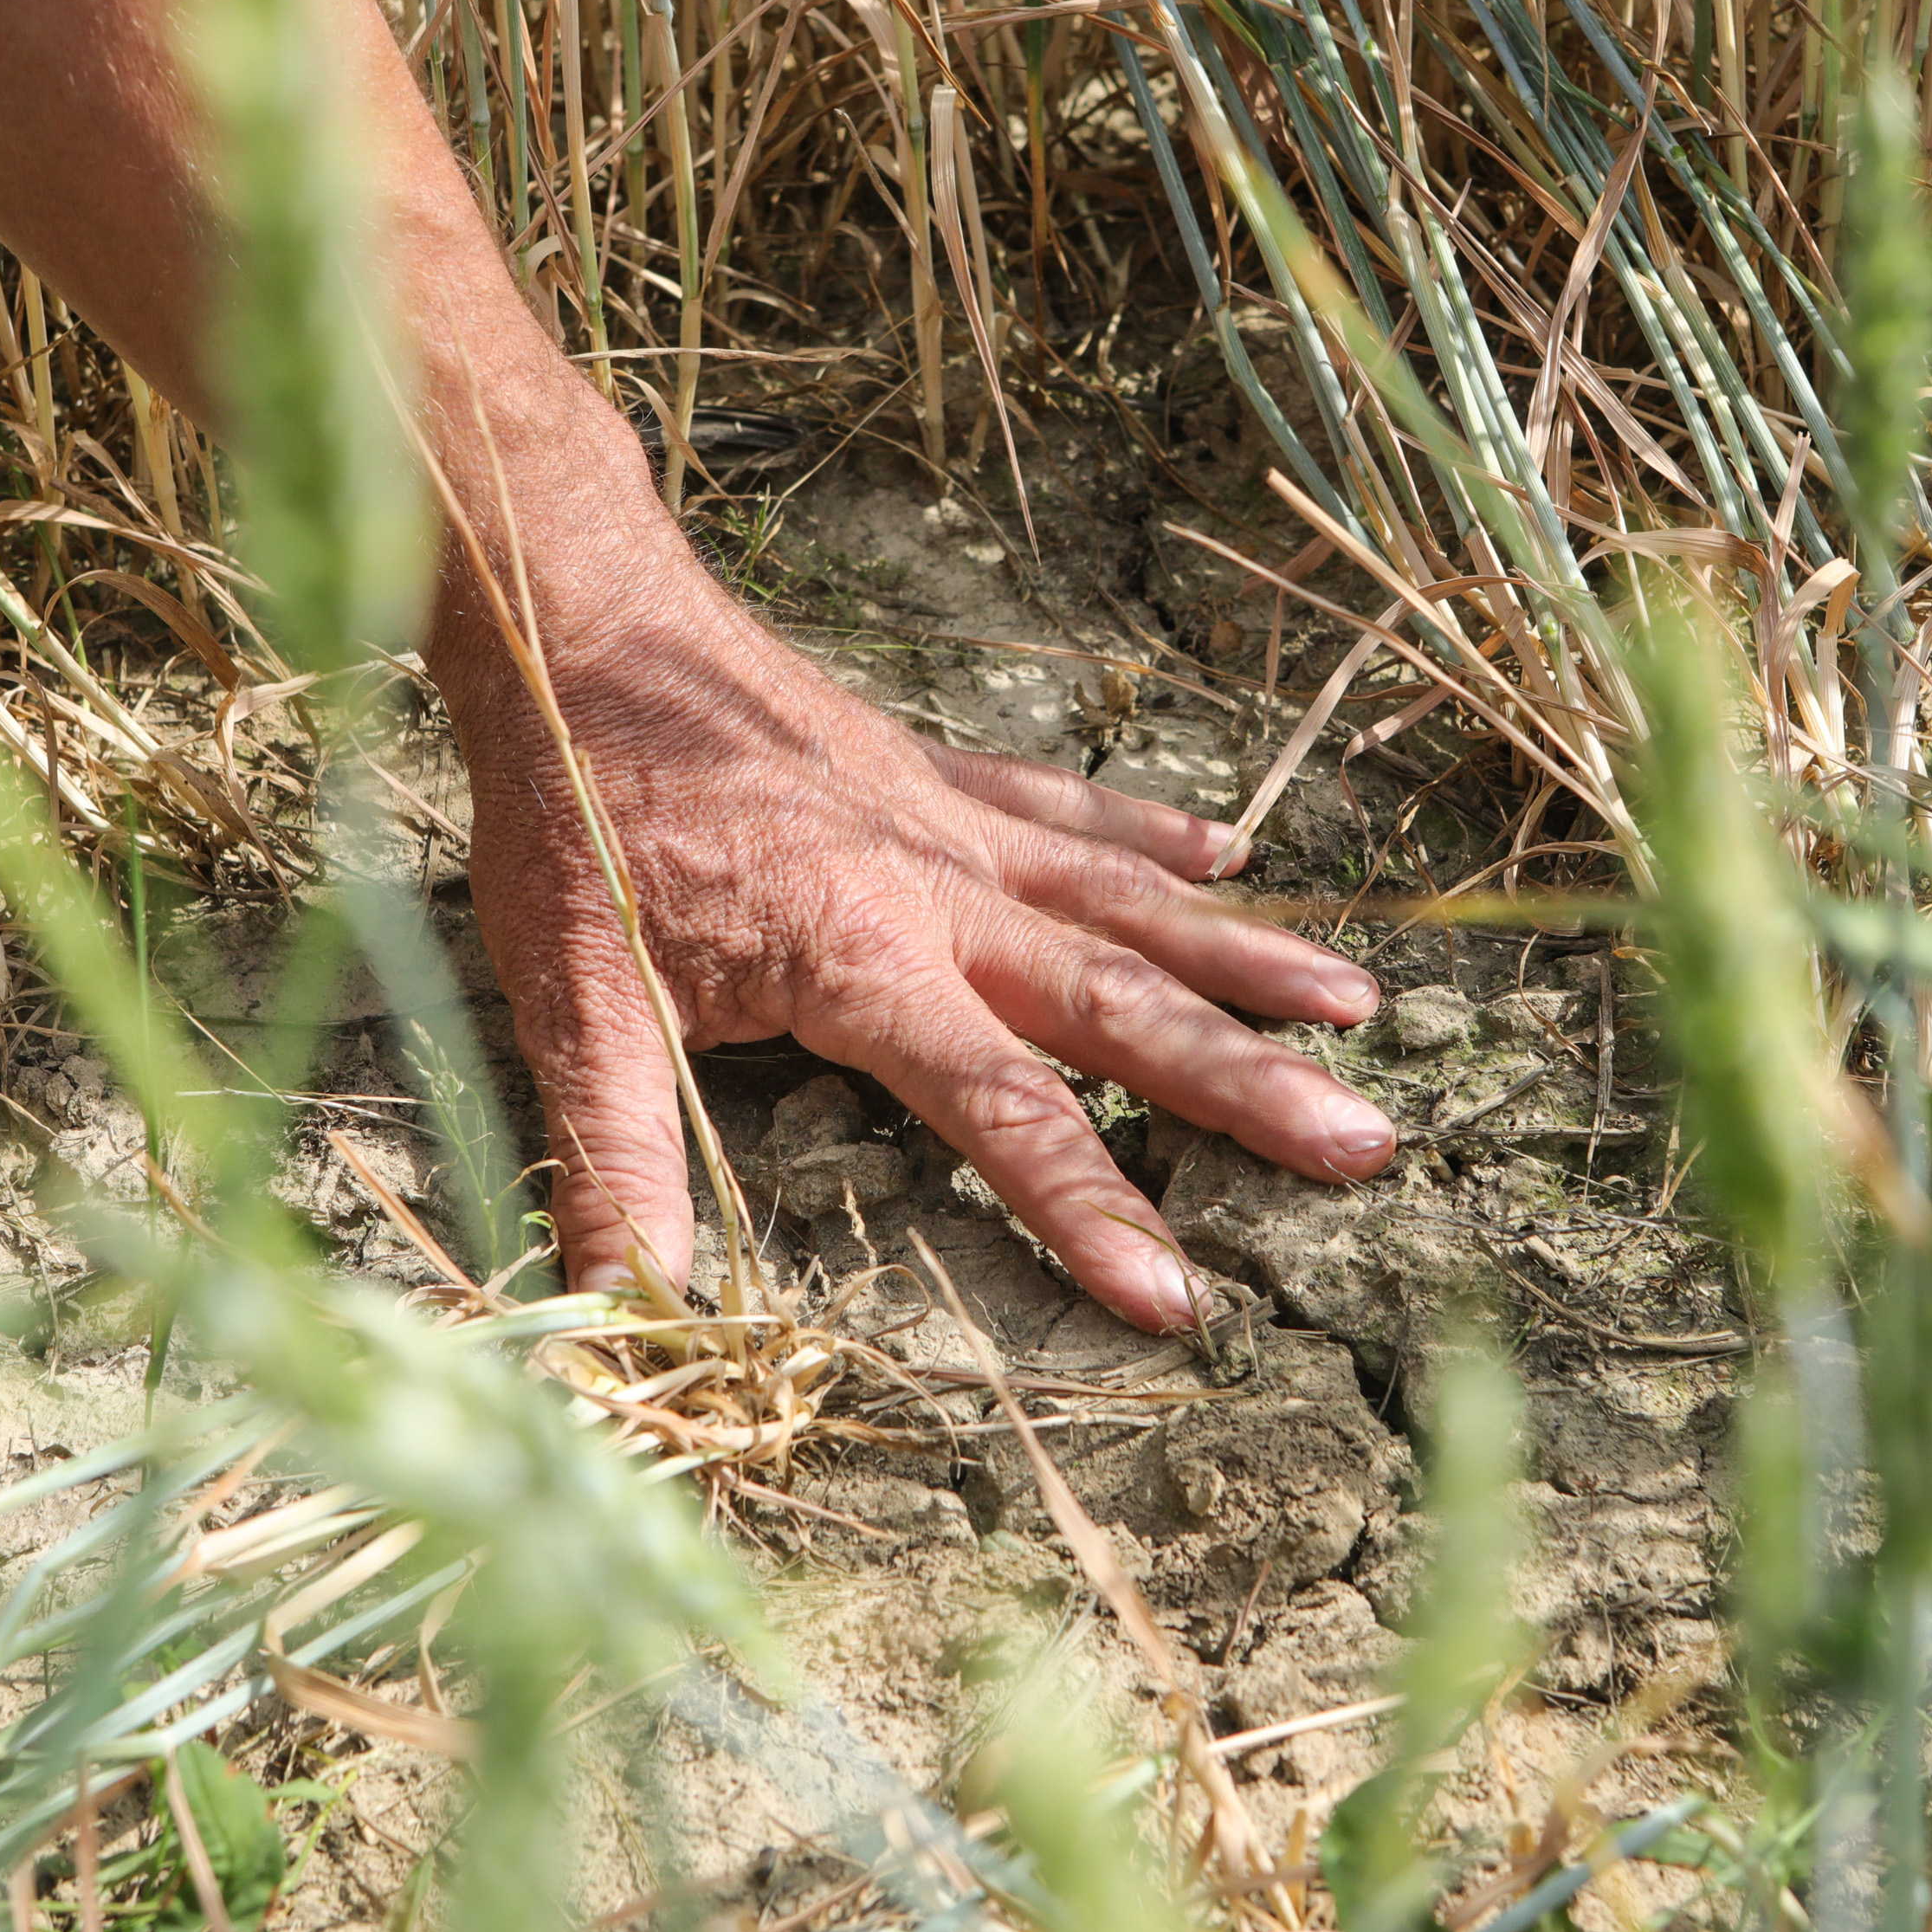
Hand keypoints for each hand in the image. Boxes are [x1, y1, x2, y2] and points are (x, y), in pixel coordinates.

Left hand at [430, 528, 1394, 1333]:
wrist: (581, 617)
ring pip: (1124, 903)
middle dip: (1245, 1082)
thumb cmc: (575, 810)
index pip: (1001, 1107)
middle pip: (1119, 1001)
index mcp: (862, 956)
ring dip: (1243, 957)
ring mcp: (948, 822)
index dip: (1089, 1207)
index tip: (1179, 1297)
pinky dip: (1147, 836)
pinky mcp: (932, 770)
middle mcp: (938, 888)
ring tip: (1359, 1009)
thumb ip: (615, 1156)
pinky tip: (1230, 856)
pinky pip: (1065, 810)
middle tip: (1363, 1143)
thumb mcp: (568, 997)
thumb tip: (626, 1315)